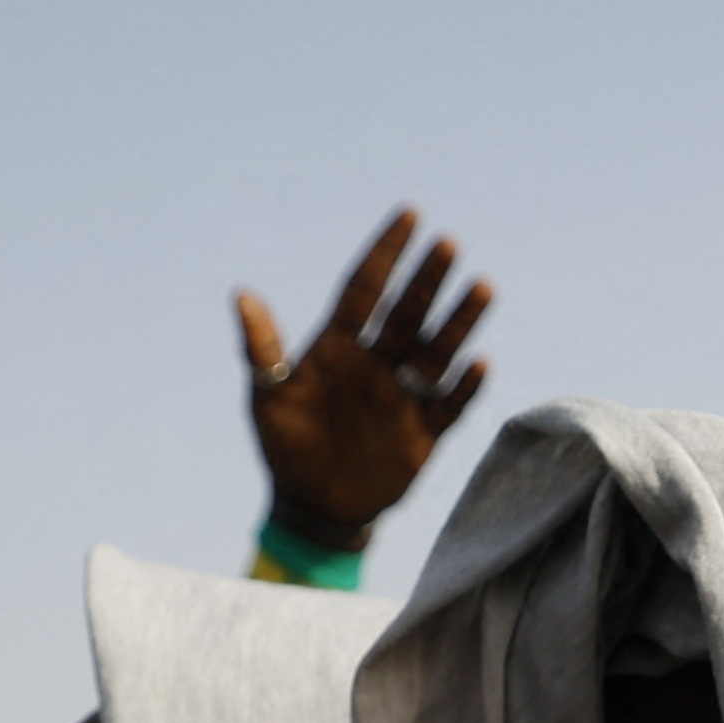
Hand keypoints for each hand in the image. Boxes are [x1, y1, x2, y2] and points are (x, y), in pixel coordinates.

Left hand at [239, 209, 492, 556]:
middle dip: (427, 279)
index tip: (409, 215)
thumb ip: (261, 349)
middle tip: (447, 244)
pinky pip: (451, 404)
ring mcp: (404, 395)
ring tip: (481, 287)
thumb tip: (242, 295)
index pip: (365, 288)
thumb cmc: (285, 447)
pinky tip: (478, 363)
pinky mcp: (426, 432)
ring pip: (437, 350)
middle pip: (407, 312)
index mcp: (338, 347)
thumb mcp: (266, 398)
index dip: (386, 252)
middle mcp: (377, 362)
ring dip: (458, 322)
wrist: (315, 507)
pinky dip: (466, 386)